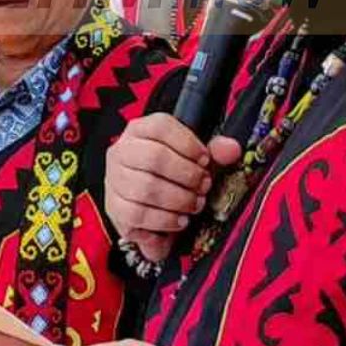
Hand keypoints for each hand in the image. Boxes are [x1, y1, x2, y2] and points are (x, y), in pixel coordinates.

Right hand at [105, 116, 239, 263]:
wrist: (148, 204)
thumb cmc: (171, 176)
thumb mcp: (193, 159)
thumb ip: (215, 152)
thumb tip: (232, 149)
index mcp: (141, 130)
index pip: (160, 126)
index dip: (188, 144)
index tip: (205, 160)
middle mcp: (122, 151)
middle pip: (154, 157)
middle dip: (186, 175)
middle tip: (203, 186)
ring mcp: (114, 179)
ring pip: (146, 188)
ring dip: (178, 199)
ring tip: (194, 204)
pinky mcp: (114, 207)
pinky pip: (138, 214)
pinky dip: (165, 219)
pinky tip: (180, 219)